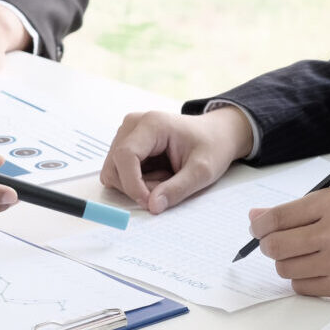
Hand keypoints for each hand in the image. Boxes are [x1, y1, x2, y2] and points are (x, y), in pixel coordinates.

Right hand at [101, 107, 253, 213]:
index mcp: (152, 123)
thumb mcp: (203, 171)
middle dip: (137, 187)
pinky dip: (136, 182)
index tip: (148, 202)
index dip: (132, 184)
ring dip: (137, 185)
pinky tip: (157, 175)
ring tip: (165, 178)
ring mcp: (127, 133)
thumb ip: (177, 189)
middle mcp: (133, 124)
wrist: (215, 134)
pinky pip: (119, 172)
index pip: (125, 155)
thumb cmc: (211, 146)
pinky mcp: (126, 144)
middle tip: (166, 188)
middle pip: (115, 166)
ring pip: (114, 172)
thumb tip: (152, 206)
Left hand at [250, 188, 329, 298]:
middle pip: (275, 246)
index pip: (276, 218)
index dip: (259, 225)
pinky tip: (317, 269)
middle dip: (268, 245)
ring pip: (285, 269)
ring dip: (287, 263)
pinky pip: (302, 287)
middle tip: (278, 243)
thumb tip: (255, 216)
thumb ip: (297, 209)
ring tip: (304, 254)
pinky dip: (302, 279)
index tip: (257, 227)